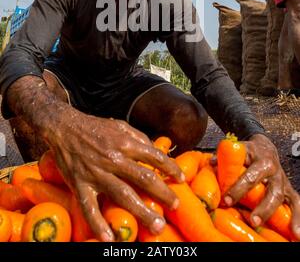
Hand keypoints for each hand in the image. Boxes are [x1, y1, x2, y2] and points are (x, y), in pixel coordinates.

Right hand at [45, 108, 183, 241]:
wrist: (64, 127)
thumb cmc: (95, 127)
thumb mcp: (120, 125)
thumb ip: (139, 138)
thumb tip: (156, 152)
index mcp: (125, 142)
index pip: (154, 156)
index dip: (170, 167)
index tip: (181, 179)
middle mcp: (113, 158)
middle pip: (143, 178)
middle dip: (162, 193)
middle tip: (175, 206)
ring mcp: (96, 173)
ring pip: (122, 195)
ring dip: (141, 211)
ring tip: (156, 225)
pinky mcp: (80, 184)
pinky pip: (89, 207)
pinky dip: (98, 223)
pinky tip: (108, 238)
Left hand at [223, 133, 299, 239]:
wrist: (265, 147)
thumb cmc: (247, 152)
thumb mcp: (237, 150)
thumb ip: (224, 156)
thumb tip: (211, 163)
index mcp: (261, 160)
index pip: (250, 176)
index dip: (239, 188)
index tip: (227, 200)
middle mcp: (275, 171)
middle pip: (271, 191)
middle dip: (262, 207)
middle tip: (253, 221)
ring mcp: (282, 182)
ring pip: (282, 199)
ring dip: (276, 215)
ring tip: (270, 229)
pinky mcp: (289, 190)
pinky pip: (297, 204)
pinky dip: (298, 218)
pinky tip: (296, 233)